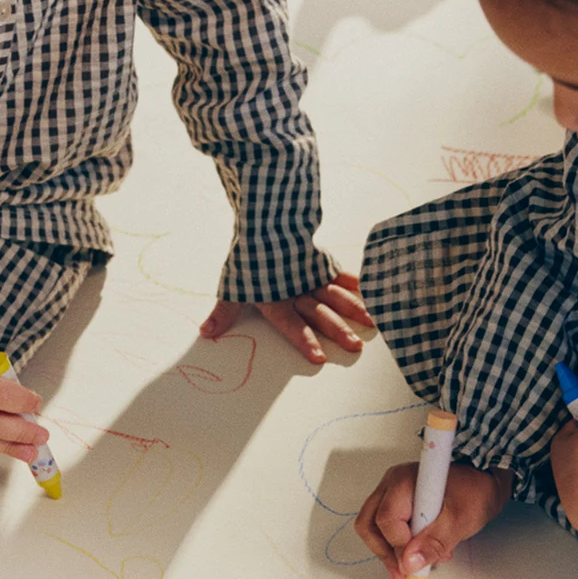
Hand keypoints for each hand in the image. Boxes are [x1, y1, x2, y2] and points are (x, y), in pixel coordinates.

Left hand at [200, 271, 373, 364]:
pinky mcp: (319, 262)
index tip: (318, 358)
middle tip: (356, 346)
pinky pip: (339, 273)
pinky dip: (353, 282)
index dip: (304, 341)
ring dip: (354, 309)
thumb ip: (224, 312)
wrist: (262, 219)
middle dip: (338, 331)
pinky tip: (368, 291)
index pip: (291, 326)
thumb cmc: (248, 256)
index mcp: (277, 300)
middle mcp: (297, 290)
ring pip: (335, 295)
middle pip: (320, 314)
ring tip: (371, 323)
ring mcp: (311, 276)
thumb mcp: (233, 285)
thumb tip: (206, 333)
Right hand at [355, 459, 513, 578]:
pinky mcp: (397, 501)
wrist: (485, 480)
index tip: (415, 566)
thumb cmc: (475, 493)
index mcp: (404, 481)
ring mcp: (392, 491)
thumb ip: (434, 542)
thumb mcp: (460, 520)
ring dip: (392, 551)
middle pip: (369, 523)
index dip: (398, 547)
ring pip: (374, 527)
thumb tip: (409, 564)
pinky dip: (400, 544)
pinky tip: (421, 553)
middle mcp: (392, 483)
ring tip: (418, 565)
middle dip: (384, 553)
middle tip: (402, 575)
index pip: (386, 520)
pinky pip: (387, 526)